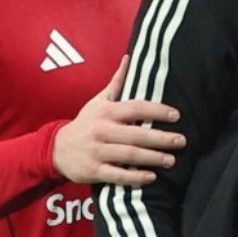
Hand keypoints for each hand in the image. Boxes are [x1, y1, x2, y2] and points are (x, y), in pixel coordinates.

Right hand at [53, 55, 186, 185]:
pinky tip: (151, 177)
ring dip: (152, 158)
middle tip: (181, 141)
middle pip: (136, 134)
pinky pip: (117, 175)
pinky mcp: (93, 171)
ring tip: (171, 160)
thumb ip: (116, 83)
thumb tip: (129, 58)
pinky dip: (134, 177)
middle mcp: (102, 130)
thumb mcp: (98, 101)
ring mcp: (97, 152)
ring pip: (129, 155)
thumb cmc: (85, 123)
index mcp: (106, 112)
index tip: (176, 115)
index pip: (135, 108)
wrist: (56, 148)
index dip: (157, 111)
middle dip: (161, 138)